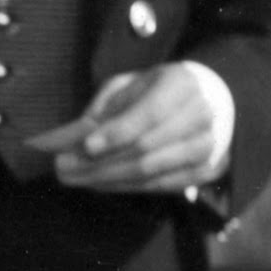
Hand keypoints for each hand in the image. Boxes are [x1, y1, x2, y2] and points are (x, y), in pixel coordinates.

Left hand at [25, 64, 228, 193]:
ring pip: (151, 171)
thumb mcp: (123, 88)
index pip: (150, 113)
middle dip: (100, 162)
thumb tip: (71, 138)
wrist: (195, 104)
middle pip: (146, 147)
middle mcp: (201, 114)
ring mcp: (207, 144)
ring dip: (107, 179)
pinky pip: (161, 187)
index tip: (86, 146)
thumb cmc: (150, 93)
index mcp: (181, 84)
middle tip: (63, 168)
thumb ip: (100, 110)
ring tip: (74, 179)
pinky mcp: (207, 170)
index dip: (117, 132)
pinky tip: (99, 184)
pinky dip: (126, 187)